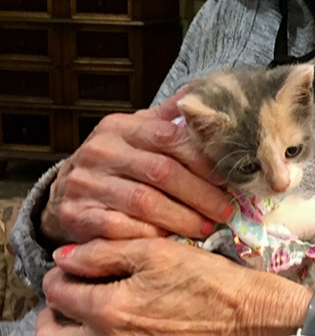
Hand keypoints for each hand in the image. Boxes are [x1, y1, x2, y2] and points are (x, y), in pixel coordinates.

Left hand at [34, 237, 312, 335]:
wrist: (245, 317)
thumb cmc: (204, 278)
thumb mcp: (155, 250)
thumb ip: (102, 253)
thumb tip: (61, 260)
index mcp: (110, 307)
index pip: (55, 295)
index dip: (57, 279)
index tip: (70, 275)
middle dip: (48, 318)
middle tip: (66, 308)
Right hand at [40, 93, 235, 245]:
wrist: (65, 191)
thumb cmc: (115, 162)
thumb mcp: (137, 133)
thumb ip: (168, 119)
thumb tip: (203, 95)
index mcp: (120, 126)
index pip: (169, 136)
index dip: (202, 160)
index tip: (228, 179)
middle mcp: (100, 151)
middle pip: (161, 172)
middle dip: (200, 194)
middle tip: (225, 211)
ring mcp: (86, 182)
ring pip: (144, 202)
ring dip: (181, 219)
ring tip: (206, 228)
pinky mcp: (77, 214)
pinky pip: (120, 228)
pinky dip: (149, 235)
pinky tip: (170, 240)